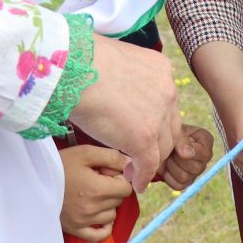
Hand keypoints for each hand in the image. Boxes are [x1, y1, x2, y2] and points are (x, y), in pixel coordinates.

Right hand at [58, 144, 133, 239]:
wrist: (34, 180)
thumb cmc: (60, 164)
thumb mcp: (86, 153)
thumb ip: (111, 157)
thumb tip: (130, 165)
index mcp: (97, 189)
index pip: (126, 188)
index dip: (119, 178)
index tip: (106, 173)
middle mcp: (92, 208)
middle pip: (119, 201)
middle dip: (112, 190)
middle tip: (96, 181)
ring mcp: (84, 221)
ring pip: (111, 216)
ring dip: (107, 205)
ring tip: (91, 194)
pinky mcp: (75, 229)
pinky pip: (99, 236)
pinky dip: (104, 227)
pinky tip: (99, 216)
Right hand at [69, 35, 182, 191]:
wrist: (73, 67)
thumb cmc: (81, 60)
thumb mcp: (115, 61)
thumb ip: (125, 77)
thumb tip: (116, 88)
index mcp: (161, 69)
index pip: (165, 103)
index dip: (155, 120)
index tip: (143, 129)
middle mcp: (167, 91)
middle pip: (169, 126)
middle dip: (158, 142)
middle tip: (143, 154)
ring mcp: (158, 116)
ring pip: (162, 147)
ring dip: (149, 162)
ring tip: (134, 171)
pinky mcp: (144, 138)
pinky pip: (149, 164)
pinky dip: (143, 176)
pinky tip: (135, 182)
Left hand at [162, 124, 214, 190]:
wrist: (159, 142)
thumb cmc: (168, 133)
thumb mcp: (175, 131)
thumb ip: (182, 139)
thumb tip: (188, 154)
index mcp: (206, 142)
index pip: (204, 154)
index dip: (189, 152)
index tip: (178, 146)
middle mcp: (205, 159)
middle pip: (196, 168)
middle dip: (178, 159)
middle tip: (171, 150)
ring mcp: (196, 172)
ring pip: (185, 177)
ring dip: (171, 167)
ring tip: (168, 157)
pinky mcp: (186, 182)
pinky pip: (178, 185)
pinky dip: (168, 176)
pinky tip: (166, 166)